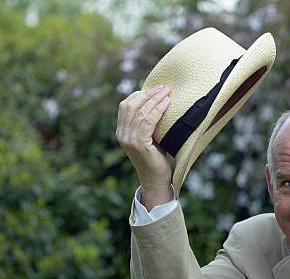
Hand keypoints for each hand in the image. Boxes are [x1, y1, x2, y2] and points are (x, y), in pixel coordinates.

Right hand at [116, 85, 173, 208]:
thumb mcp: (150, 137)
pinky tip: (167, 104)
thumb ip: (148, 123)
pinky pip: (148, 121)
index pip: (126, 106)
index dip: (139, 94)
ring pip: (140, 112)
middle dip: (148, 93)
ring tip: (167, 92)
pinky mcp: (139, 144)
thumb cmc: (156, 158)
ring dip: (155, 99)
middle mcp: (122, 134)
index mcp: (122, 131)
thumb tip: (158, 102)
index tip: (155, 88)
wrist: (156, 180)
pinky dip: (158, 110)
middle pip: (131, 105)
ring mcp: (129, 139)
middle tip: (163, 87)